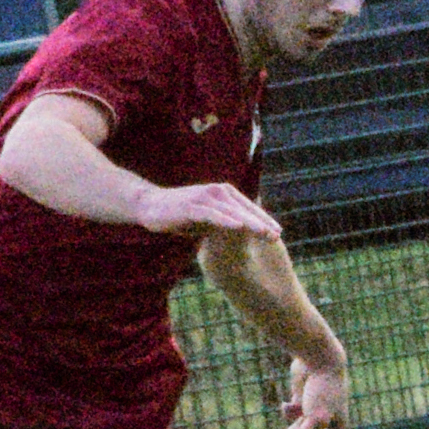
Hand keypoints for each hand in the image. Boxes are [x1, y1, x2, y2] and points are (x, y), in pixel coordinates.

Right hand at [133, 181, 279, 238]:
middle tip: (277, 236)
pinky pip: (212, 215)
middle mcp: (217, 191)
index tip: (278, 233)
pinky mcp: (192, 206)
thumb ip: (224, 222)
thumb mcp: (207, 218)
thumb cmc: (181, 214)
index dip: (264, 220)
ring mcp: (205, 198)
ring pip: (232, 212)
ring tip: (264, 233)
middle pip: (244, 209)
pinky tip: (238, 228)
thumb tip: (240, 233)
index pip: (248, 208)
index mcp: (223, 194)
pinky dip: (226, 221)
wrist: (151, 206)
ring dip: (249, 223)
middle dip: (262, 223)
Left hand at [282, 356, 347, 428]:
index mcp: (338, 425)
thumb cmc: (322, 388)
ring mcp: (317, 407)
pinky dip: (290, 412)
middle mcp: (329, 418)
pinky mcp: (305, 397)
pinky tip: (285, 405)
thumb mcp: (316, 414)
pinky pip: (297, 411)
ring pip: (305, 427)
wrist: (320, 359)